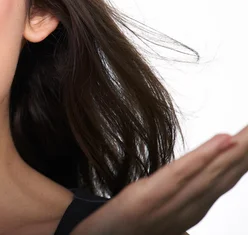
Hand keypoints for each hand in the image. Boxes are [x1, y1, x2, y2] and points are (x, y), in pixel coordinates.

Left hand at [72, 126, 247, 234]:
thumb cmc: (130, 228)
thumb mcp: (160, 210)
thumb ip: (181, 198)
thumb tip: (195, 187)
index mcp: (193, 206)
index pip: (226, 176)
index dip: (245, 157)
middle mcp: (190, 206)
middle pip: (227, 172)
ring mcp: (173, 202)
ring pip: (214, 171)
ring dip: (240, 149)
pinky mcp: (151, 196)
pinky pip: (182, 173)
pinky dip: (206, 155)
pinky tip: (225, 140)